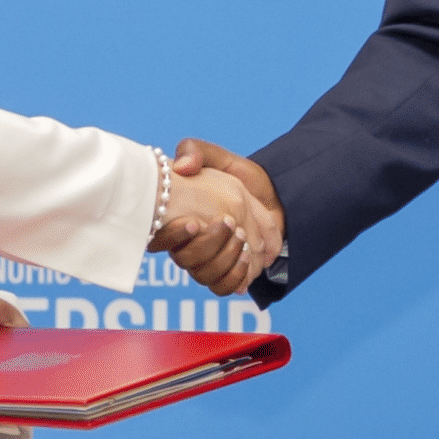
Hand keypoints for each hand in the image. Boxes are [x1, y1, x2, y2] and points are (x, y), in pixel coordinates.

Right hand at [151, 138, 284, 296]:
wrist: (274, 192)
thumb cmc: (240, 174)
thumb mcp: (216, 155)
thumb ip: (195, 151)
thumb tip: (182, 166)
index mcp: (180, 219)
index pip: (163, 238)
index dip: (175, 236)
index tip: (194, 222)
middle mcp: (190, 244)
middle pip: (189, 262)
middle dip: (210, 246)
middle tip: (231, 224)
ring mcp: (209, 261)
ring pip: (207, 277)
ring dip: (226, 261)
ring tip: (242, 240)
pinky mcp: (229, 273)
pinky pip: (224, 288)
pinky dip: (236, 278)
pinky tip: (248, 261)